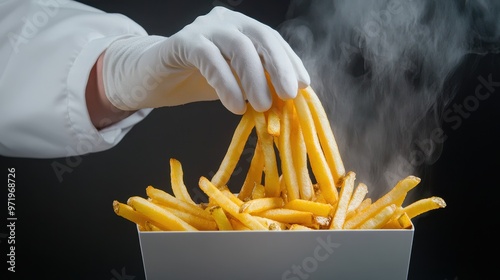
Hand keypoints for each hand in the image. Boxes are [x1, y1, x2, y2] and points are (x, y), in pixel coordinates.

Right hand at [102, 6, 309, 113]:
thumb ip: (257, 83)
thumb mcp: (235, 82)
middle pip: (260, 36)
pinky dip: (226, 83)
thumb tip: (286, 100)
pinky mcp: (182, 42)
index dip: (290, 61)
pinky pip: (209, 59)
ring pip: (237, 46)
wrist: (152, 78)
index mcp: (241, 27)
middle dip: (278, 66)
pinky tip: (234, 105)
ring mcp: (203, 28)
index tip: (303, 85)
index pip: (272, 39)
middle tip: (288, 95)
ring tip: (262, 106)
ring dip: (254, 78)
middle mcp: (225, 20)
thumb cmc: (196, 80)